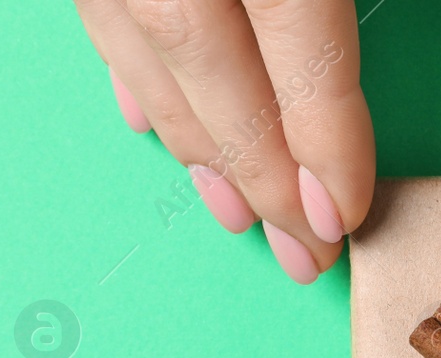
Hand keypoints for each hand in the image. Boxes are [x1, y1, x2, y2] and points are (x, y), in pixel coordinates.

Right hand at [75, 0, 374, 282]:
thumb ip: (331, 26)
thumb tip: (329, 147)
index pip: (301, 59)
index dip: (324, 148)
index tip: (340, 216)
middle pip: (216, 75)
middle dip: (264, 179)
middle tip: (304, 251)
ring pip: (151, 59)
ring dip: (199, 148)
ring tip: (240, 214)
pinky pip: (101, 18)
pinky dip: (135, 80)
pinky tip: (155, 128)